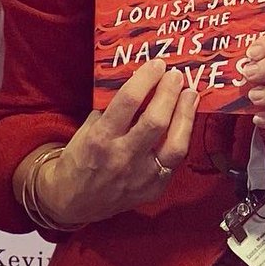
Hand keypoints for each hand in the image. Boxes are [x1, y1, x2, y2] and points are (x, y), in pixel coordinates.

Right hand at [41, 60, 198, 223]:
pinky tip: (186, 122)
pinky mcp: (153, 189)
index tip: (157, 64)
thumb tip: (140, 83)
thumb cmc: (80, 158)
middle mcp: (122, 158)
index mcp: (100, 138)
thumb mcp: (87, 128)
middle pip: (155, 121)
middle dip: (169, 93)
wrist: (73, 201)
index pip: (128, 102)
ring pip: (174, 145)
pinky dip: (182, 139)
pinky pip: (175, 162)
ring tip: (191, 95)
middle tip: (176, 75)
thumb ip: (111, 108)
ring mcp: (140, 177)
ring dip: (186, 116)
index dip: (146, 79)